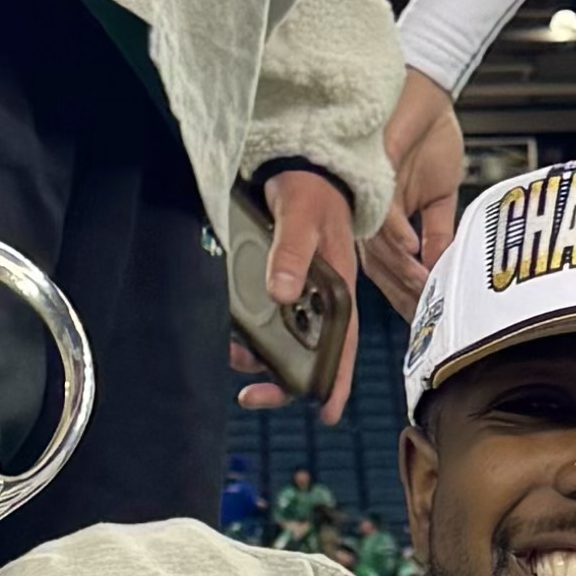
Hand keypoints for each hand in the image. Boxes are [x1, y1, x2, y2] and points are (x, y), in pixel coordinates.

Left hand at [235, 165, 363, 424]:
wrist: (297, 162)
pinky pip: (266, 318)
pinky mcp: (278, 282)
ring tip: (233, 355)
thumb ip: (293, 252)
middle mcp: (321, 298)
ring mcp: (299, 292)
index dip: (337, 381)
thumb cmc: (311, 187)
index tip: (326, 413)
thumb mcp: (302, 216)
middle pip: (309, 352)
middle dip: (283, 380)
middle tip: (252, 395)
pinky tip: (231, 333)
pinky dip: (248, 331)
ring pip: (283, 339)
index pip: (343, 345)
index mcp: (339, 288)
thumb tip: (283, 295)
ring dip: (258, 355)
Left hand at [363, 72, 465, 317]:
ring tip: (428, 290)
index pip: (391, 271)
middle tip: (428, 316)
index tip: (429, 319)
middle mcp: (371, 214)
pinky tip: (416, 253)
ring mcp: (368, 197)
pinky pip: (380, 213)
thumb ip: (439, 231)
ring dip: (405, 272)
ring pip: (379, 247)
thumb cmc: (426, 132)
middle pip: (381, 268)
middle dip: (405, 295)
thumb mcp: (441, 193)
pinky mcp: (370, 174)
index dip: (409, 297)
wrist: (426, 89)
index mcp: (385, 222)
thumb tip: (443, 266)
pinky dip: (398, 236)